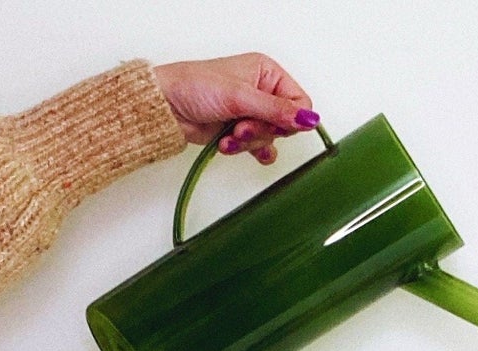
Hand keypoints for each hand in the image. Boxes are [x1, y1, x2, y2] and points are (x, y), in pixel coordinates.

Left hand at [153, 54, 318, 163]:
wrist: (167, 106)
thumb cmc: (195, 87)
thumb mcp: (241, 97)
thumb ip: (277, 110)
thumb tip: (310, 120)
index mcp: (268, 73)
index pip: (300, 102)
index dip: (290, 119)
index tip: (270, 123)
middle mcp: (263, 92)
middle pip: (285, 125)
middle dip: (262, 131)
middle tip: (241, 128)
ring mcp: (252, 113)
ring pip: (271, 139)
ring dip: (249, 142)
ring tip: (229, 135)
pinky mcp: (242, 131)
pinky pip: (259, 149)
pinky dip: (247, 151)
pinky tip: (231, 145)